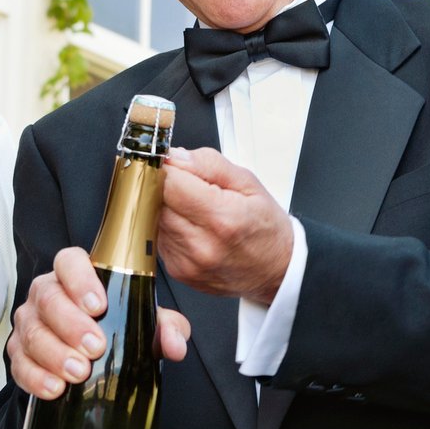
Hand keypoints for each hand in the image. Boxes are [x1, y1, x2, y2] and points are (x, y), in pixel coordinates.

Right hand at [7, 247, 192, 400]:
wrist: (94, 356)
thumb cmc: (118, 327)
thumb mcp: (146, 323)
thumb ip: (166, 327)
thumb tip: (174, 344)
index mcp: (75, 276)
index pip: (69, 262)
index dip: (80, 280)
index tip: (98, 305)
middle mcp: (47, 293)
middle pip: (48, 298)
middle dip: (70, 325)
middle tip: (94, 348)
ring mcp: (30, 322)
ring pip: (32, 332)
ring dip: (54, 354)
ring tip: (78, 373)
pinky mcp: (19, 352)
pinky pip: (19, 363)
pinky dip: (36, 377)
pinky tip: (55, 389)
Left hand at [157, 147, 294, 301]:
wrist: (276, 271)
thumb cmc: (266, 228)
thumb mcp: (249, 183)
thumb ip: (209, 164)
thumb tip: (176, 156)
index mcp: (222, 218)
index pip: (170, 182)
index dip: (166, 166)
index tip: (173, 163)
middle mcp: (201, 245)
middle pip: (156, 200)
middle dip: (165, 185)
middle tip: (187, 184)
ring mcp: (187, 262)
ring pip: (153, 218)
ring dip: (165, 207)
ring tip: (193, 208)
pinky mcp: (179, 271)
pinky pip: (160, 237)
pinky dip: (169, 227)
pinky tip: (191, 227)